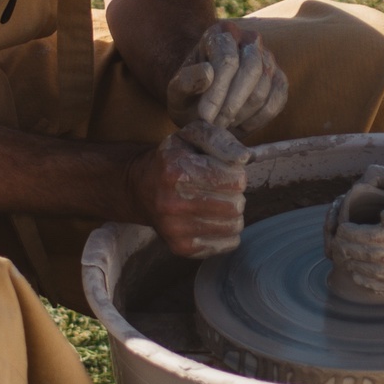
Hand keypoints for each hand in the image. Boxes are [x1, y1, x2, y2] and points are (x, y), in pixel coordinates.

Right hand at [132, 124, 249, 257]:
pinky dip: (226, 231)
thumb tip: (243, 158)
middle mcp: (173, 203)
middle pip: (236, 205)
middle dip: (234, 194)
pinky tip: (211, 218)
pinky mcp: (181, 247)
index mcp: (177, 171)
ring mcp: (175, 229)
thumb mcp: (191, 136)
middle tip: (219, 188)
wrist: (139, 187)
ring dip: (231, 213)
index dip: (235, 173)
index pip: (236, 181)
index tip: (222, 171)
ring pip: (235, 225)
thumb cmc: (173, 159)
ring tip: (215, 203)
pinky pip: (228, 243)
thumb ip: (219, 140)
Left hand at [165, 21, 287, 138]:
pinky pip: (276, 101)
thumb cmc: (187, 96)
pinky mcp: (279, 80)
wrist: (204, 104)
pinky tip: (239, 127)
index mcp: (221, 33)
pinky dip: (258, 120)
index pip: (228, 59)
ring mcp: (268, 59)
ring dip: (242, 114)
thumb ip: (185, 81)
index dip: (217, 91)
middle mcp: (249, 39)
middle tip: (215, 126)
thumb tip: (208, 73)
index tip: (204, 117)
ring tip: (221, 127)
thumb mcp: (176, 92)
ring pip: (264, 88)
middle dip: (232, 103)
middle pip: (252, 69)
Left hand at [323, 166, 383, 300]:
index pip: (370, 236)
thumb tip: (380, 218)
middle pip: (368, 255)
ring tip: (344, 259)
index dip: (351, 233)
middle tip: (336, 245)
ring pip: (373, 273)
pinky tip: (358, 274)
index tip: (341, 230)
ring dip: (354, 266)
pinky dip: (367, 281)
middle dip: (347, 250)